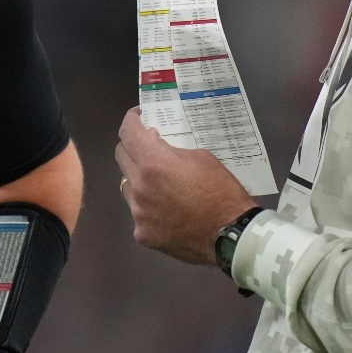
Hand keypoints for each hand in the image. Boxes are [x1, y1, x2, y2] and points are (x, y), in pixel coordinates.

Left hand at [116, 107, 257, 265]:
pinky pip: (139, 214)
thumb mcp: (202, 158)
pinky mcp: (142, 233)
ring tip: (161, 184)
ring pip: (128, 187)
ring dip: (139, 180)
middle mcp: (138, 186)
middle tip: (149, 147)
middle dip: (133, 146)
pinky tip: (168, 212)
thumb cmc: (221, 192)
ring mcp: (138, 212)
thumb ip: (173, 150)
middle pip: (121, 157)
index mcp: (153, 163)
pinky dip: (150, 208)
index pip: (128, 132)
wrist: (230, 235)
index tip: (139, 117)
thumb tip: (155, 145)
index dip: (131, 120)